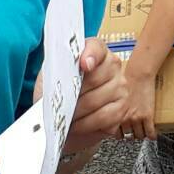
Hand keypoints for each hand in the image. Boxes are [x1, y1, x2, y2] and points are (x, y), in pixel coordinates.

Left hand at [61, 40, 128, 156]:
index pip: (96, 48)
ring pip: (96, 100)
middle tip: (60, 103)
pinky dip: (85, 124)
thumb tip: (55, 80)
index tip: (83, 65)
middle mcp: (112, 66)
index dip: (90, 55)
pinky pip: (103, 117)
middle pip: (94, 78)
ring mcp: (120, 88)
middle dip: (73, 94)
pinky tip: (77, 125)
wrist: (65, 118)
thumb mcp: (52, 78)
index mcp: (95, 52)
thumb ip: (55, 73)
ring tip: (65, 116)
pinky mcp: (121, 110)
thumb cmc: (60, 93)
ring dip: (76, 112)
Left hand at [113, 63, 157, 142]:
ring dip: (139, 135)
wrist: (139, 74)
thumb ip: (112, 109)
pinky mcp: (148, 116)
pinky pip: (150, 132)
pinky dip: (151, 136)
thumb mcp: (114, 98)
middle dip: (128, 135)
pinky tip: (151, 134)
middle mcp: (124, 118)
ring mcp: (136, 118)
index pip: (113, 133)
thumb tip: (110, 115)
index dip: (116, 133)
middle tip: (131, 132)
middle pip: (126, 136)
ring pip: (138, 136)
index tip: (119, 133)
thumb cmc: (125, 82)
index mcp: (114, 113)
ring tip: (141, 131)